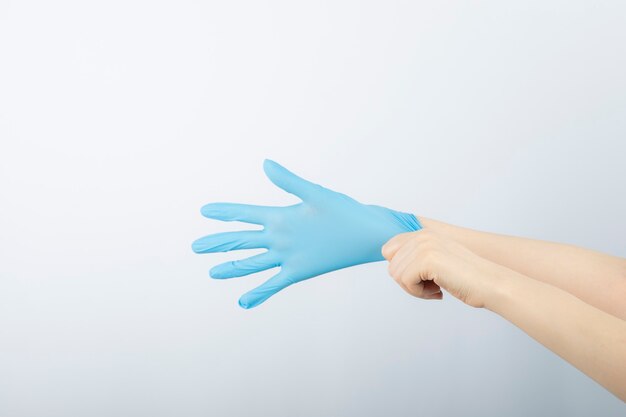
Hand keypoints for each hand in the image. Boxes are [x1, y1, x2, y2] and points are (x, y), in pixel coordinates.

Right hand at [193, 160, 420, 308]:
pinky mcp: (299, 271)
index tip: (204, 210)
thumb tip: (265, 163)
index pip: (244, 214)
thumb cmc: (343, 210)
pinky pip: (274, 284)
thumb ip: (288, 181)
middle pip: (241, 240)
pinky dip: (258, 293)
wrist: (366, 233)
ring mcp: (287, 255)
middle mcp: (279, 237)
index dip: (224, 212)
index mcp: (280, 216)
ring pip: (251, 263)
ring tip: (212, 272)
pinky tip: (244, 303)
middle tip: (195, 246)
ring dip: (231, 268)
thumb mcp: (314, 193)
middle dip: (217, 243)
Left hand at [382, 229, 499, 307]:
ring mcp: (424, 245)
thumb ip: (416, 257)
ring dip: (415, 289)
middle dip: (408, 282)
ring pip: (396, 275)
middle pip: (391, 266)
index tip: (420, 277)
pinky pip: (405, 282)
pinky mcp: (427, 259)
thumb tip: (392, 267)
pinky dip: (419, 293)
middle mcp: (422, 235)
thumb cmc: (466, 277)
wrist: (490, 283)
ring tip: (436, 288)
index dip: (400, 269)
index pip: (388, 249)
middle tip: (430, 287)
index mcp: (423, 233)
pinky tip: (438, 291)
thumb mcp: (437, 260)